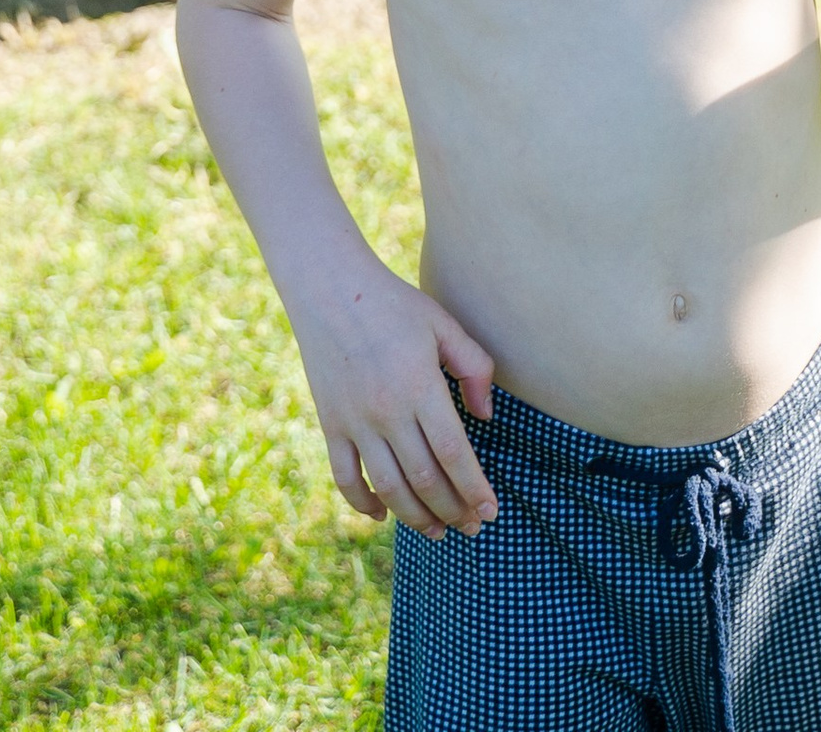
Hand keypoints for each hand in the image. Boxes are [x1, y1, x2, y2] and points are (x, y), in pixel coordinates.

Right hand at [294, 258, 498, 538]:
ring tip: (439, 532)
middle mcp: (386, 410)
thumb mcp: (442, 323)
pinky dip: (363, 504)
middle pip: (424, 478)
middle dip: (453, 509)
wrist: (329, 287)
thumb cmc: (393, 303)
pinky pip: (345, 478)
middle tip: (472, 527)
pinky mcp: (330, 424)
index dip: (474, 488)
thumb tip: (485, 416)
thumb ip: (474, 367)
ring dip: (416, 517)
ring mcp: (355, 421)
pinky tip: (382, 515)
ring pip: (388, 487)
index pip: (453, 453)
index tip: (491, 511)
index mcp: (419, 384)